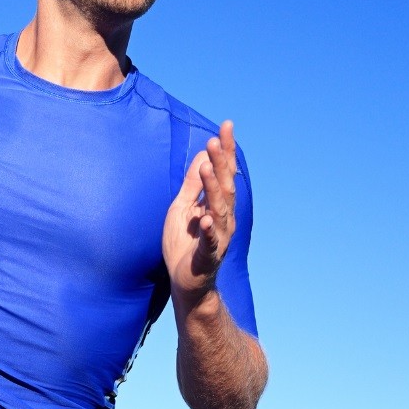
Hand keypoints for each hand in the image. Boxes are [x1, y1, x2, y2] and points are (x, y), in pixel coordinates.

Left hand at [162, 120, 238, 303]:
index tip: (226, 125)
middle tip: (214, 140)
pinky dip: (209, 230)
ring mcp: (218, 237)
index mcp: (217, 205)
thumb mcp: (182, 208)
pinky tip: (206, 218)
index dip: (225, 150)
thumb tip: (203, 155)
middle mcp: (223, 218)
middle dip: (220, 163)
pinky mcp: (207, 257)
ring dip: (213, 189)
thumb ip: (193, 185)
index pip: (224, 172)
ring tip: (207, 168)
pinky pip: (210, 242)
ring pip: (219, 210)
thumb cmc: (184, 244)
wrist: (186, 283)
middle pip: (225, 186)